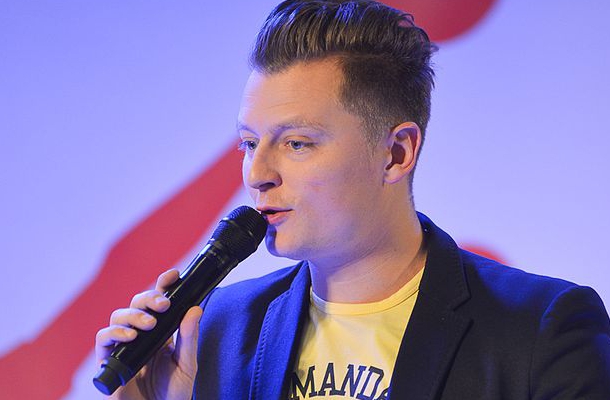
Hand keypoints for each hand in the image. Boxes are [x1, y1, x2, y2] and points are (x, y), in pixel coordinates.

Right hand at [95, 269, 202, 399]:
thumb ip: (189, 337)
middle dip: (150, 297)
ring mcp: (123, 345)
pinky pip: (103, 338)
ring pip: (119, 315)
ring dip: (134, 315)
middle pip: (137, 303)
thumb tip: (196, 308)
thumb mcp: (187, 364)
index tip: (173, 275)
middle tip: (164, 305)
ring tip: (150, 325)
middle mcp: (140, 334)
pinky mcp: (108, 360)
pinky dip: (114, 333)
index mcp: (161, 331)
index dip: (162, 285)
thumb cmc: (173, 394)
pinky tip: (131, 337)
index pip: (159, 302)